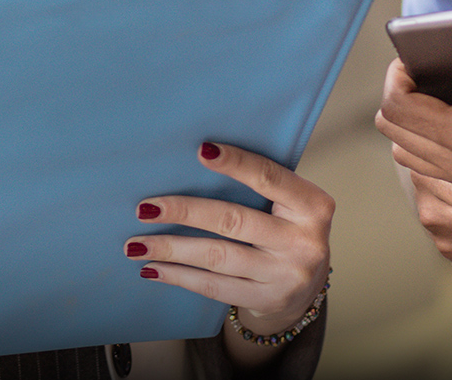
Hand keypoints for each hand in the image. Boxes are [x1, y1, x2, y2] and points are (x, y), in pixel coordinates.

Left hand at [127, 142, 330, 365]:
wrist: (306, 286)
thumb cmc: (287, 232)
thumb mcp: (289, 206)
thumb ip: (260, 187)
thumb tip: (196, 162)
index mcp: (313, 206)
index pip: (269, 178)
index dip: (236, 163)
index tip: (201, 151)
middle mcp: (304, 241)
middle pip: (233, 221)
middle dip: (183, 213)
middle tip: (145, 209)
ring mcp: (286, 275)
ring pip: (218, 257)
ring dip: (171, 249)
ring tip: (137, 244)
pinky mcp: (268, 299)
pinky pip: (215, 287)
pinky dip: (180, 277)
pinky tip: (155, 269)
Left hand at [375, 31, 451, 219]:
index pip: (401, 108)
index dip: (397, 76)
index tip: (412, 55)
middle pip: (394, 132)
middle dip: (397, 95)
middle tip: (419, 68)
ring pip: (407, 154)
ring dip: (408, 121)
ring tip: (430, 89)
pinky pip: (431, 168)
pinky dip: (425, 142)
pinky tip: (449, 117)